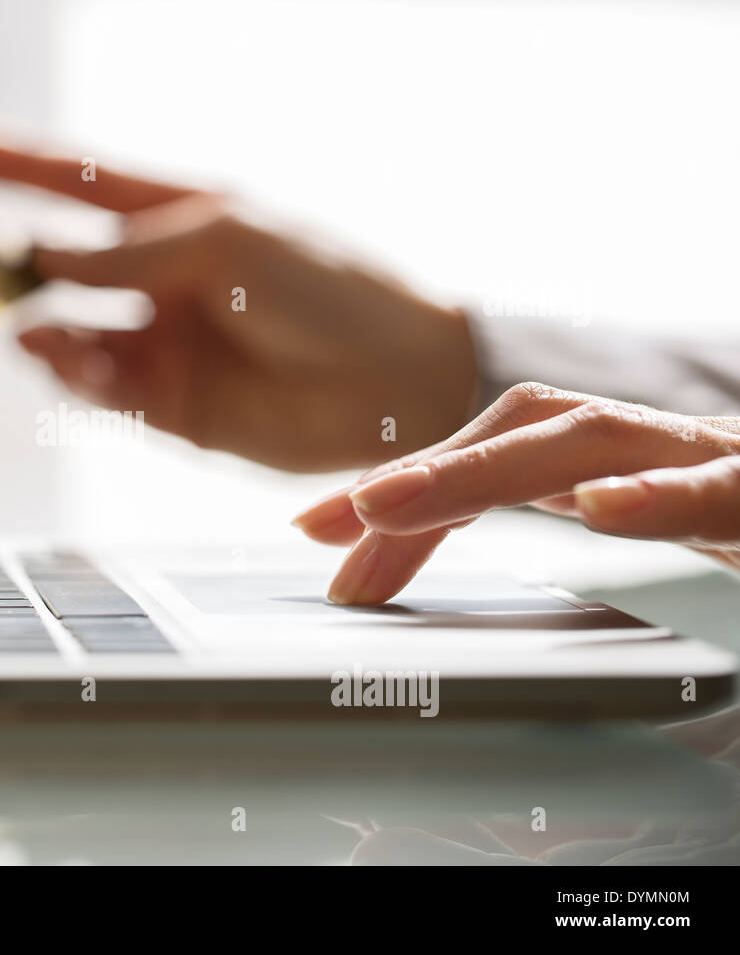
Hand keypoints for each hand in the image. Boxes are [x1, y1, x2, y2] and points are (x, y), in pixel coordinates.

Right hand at [0, 134, 477, 470]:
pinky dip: (74, 377)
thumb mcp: (224, 244)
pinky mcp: (169, 406)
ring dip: (40, 331)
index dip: (1, 161)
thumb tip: (39, 257)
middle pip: (53, 265)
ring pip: (67, 337)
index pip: (73, 180)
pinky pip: (99, 390)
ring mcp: (161, 343)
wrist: (397, 386)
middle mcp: (160, 278)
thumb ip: (127, 253)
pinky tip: (72, 364)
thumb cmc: (329, 289)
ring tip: (32, 330)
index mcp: (179, 217)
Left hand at [292, 382, 739, 603]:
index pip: (490, 455)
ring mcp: (714, 460)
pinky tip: (600, 507)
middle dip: (416, 472)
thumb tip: (451, 580)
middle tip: (329, 520)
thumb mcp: (651, 530)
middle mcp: (653, 445)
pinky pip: (720, 489)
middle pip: (520, 433)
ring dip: (482, 471)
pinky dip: (659, 493)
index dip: (401, 480)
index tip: (315, 524)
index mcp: (614, 457)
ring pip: (593, 440)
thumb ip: (567, 533)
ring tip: (387, 504)